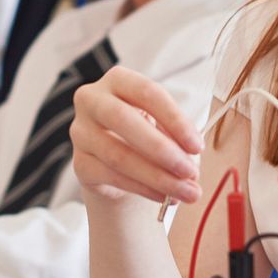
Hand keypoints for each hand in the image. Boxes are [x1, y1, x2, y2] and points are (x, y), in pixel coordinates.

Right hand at [68, 66, 201, 204]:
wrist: (118, 162)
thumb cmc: (146, 133)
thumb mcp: (163, 126)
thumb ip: (175, 138)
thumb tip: (189, 164)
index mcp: (118, 80)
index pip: (147, 92)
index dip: (175, 119)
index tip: (197, 146)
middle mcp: (92, 100)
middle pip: (123, 119)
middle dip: (162, 149)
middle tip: (190, 171)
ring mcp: (81, 132)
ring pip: (118, 155)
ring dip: (157, 177)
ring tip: (186, 192)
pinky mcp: (80, 162)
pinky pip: (112, 177)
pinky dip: (143, 189)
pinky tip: (164, 196)